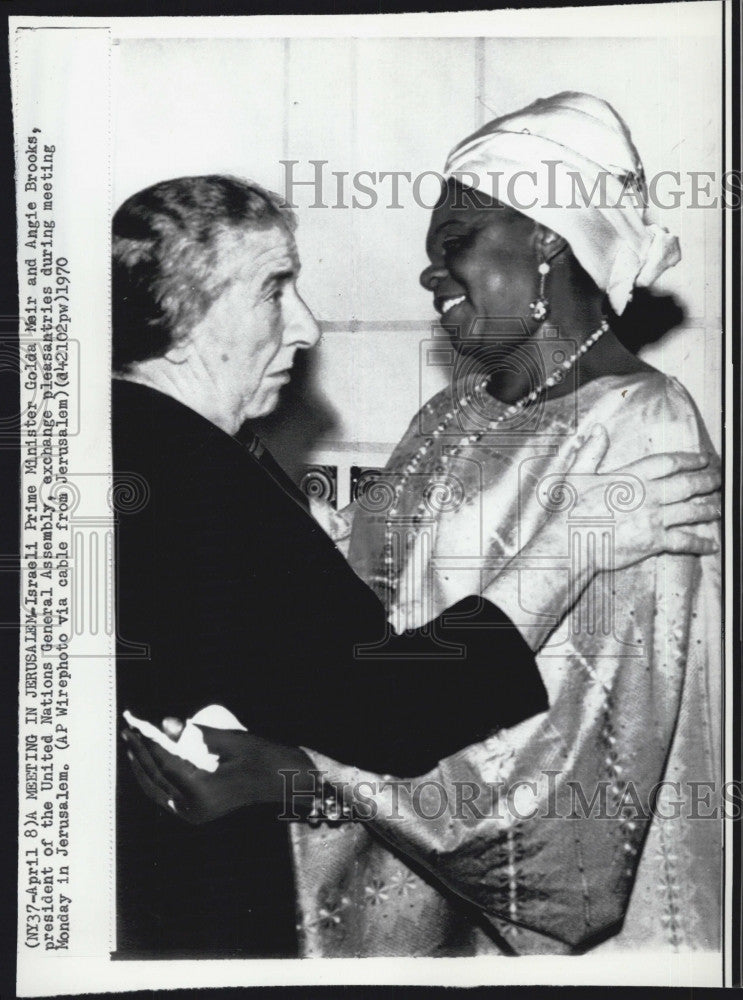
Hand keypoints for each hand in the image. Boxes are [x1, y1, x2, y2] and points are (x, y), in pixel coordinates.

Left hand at [122, 722, 313, 823]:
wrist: (280, 781)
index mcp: (203, 793)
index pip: (165, 763)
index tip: (136, 723)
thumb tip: (166, 722)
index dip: (148, 741)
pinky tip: (144, 762)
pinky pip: (164, 793)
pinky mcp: (193, 812)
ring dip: (141, 766)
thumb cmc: (261, 757)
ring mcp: (192, 813)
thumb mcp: (231, 740)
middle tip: (128, 728)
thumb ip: (196, 733)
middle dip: (139, 752)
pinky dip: (152, 777)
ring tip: (130, 743)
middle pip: (156, 777)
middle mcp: (193, 808)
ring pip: (156, 789)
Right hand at [541, 425, 719, 570]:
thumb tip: (597, 430)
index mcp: (632, 476)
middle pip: (687, 484)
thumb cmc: (571, 511)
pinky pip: (685, 541)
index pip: (669, 462)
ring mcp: (654, 519)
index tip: (703, 458)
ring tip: (718, 508)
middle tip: (718, 479)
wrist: (570, 542)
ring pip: (691, 511)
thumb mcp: (577, 475)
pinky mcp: (654, 542)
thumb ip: (591, 451)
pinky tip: (711, 545)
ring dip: (708, 509)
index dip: (690, 459)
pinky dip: (701, 543)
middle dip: (707, 480)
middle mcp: (648, 495)